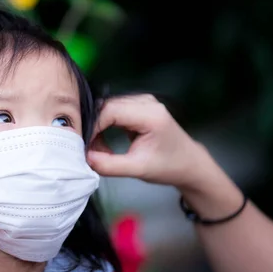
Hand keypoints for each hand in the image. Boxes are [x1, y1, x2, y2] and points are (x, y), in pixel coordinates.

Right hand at [86, 94, 217, 190]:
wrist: (189, 164)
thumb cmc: (168, 167)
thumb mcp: (137, 169)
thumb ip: (109, 165)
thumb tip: (84, 158)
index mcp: (150, 114)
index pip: (109, 111)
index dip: (92, 127)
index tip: (83, 147)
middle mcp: (145, 101)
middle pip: (106, 107)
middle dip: (93, 129)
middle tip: (88, 151)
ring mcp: (141, 101)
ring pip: (106, 109)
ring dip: (98, 129)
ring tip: (100, 151)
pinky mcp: (137, 106)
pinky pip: (112, 112)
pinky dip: (104, 127)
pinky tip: (105, 144)